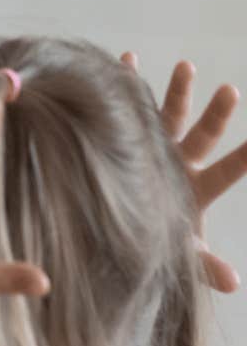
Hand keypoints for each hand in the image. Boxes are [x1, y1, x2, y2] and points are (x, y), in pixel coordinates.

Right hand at [123, 52, 246, 292]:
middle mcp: (180, 161)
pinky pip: (129, 108)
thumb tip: (234, 284)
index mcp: (197, 188)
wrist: (112, 237)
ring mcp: (155, 148)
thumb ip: (205, 266)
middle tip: (230, 92)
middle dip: (217, 113)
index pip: (228, 170)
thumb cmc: (152, 244)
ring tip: (187, 66)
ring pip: (170, 115)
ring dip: (178, 90)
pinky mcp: (129, 140)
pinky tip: (126, 60)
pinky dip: (128, 84)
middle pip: (203, 134)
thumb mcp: (179, 256)